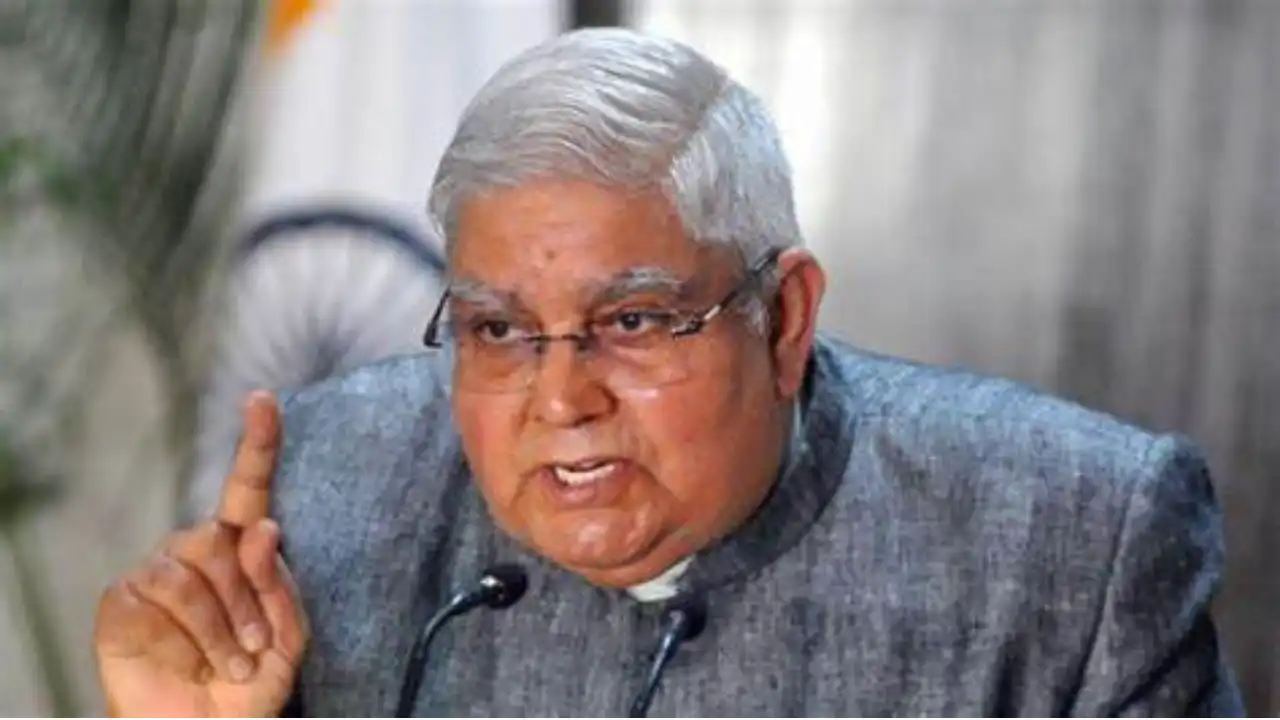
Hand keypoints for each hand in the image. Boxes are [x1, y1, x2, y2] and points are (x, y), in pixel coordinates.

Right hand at [94, 391, 308, 717]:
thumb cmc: (250, 685)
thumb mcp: (287, 637)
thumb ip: (278, 583)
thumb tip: (263, 526)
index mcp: (240, 552)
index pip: (247, 490)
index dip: (257, 444)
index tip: (262, 399)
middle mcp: (195, 552)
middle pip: (219, 537)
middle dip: (246, 598)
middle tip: (256, 647)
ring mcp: (154, 574)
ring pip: (188, 569)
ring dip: (221, 625)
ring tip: (231, 662)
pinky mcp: (120, 603)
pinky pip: (154, 598)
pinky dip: (185, 637)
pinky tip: (189, 660)